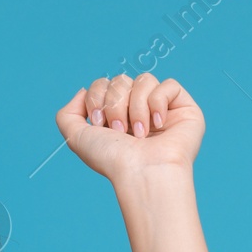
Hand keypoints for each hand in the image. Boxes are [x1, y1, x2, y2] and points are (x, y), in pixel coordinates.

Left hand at [55, 73, 203, 184]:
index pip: (103, 84)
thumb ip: (67, 114)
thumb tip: (82, 90)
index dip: (96, 97)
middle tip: (119, 131)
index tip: (98, 123)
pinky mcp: (184, 108)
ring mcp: (161, 108)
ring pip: (144, 79)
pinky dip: (158, 102)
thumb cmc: (112, 159)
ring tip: (139, 133)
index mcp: (115, 116)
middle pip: (121, 79)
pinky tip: (158, 124)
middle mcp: (137, 110)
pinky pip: (169, 84)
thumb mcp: (76, 138)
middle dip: (115, 104)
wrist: (142, 172)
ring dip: (136, 107)